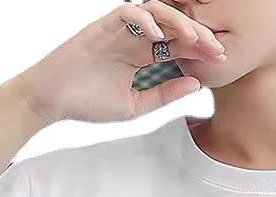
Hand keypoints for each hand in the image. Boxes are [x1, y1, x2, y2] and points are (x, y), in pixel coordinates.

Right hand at [9, 1, 226, 125]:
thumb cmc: (90, 102)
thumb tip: (196, 83)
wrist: (53, 99)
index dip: (203, 51)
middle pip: (174, 27)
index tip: (223, 61)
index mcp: (146, 58)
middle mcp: (136, 39)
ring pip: (156, 11)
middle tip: (218, 48)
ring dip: (178, 22)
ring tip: (194, 38)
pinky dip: (145, 19)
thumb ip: (165, 94)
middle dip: (200, 34)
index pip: (180, 47)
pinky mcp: (102, 25)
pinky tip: (158, 36)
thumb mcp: (137, 105)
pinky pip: (128, 12)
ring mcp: (120, 30)